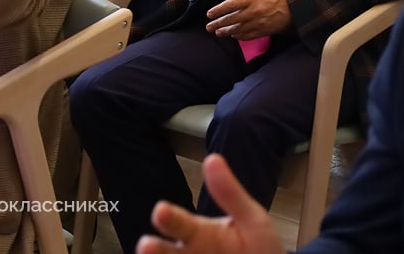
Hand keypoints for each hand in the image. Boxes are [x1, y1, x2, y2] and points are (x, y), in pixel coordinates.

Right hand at [137, 155, 285, 253]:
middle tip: (145, 245)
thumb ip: (230, 195)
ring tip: (147, 253)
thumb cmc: (258, 247)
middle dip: (154, 248)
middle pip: (166, 251)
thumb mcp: (251, 220)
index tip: (160, 210)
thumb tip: (212, 159)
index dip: (169, 217)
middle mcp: (190, 253)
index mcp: (199, 232)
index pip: (178, 222)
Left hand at [205, 0, 290, 38]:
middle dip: (218, 24)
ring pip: (238, 30)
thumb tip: (230, 7)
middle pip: (231, 19)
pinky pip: (247, 36)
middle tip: (209, 27)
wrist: (292, 6)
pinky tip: (233, 36)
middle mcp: (253, 11)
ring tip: (219, 32)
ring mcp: (258, 22)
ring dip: (226, 32)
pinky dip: (239, 36)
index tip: (209, 14)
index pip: (229, 5)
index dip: (217, 10)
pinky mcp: (263, 31)